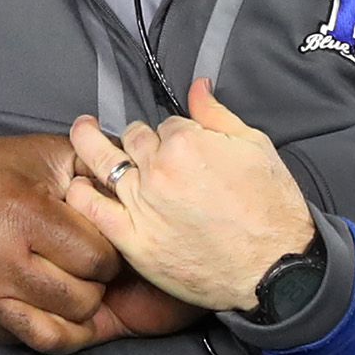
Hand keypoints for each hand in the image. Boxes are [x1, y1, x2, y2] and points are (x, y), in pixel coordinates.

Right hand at [0, 134, 147, 354]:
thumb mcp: (38, 153)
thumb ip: (91, 165)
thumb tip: (134, 181)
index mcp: (24, 215)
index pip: (97, 258)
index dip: (109, 253)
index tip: (100, 244)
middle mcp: (3, 260)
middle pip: (82, 298)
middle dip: (95, 285)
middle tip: (86, 268)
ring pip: (59, 329)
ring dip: (74, 311)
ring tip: (70, 288)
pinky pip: (27, 340)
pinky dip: (47, 329)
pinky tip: (51, 310)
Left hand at [66, 78, 316, 311]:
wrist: (276, 268)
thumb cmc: (272, 209)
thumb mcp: (255, 146)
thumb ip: (217, 114)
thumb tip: (197, 85)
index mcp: (187, 142)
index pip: (164, 124)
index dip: (172, 133)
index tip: (178, 146)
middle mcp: (159, 170)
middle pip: (132, 139)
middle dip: (136, 139)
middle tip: (133, 142)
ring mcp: (142, 205)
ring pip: (104, 164)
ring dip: (89, 145)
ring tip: (81, 132)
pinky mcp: (134, 241)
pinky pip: (93, 210)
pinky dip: (81, 193)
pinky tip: (78, 184)